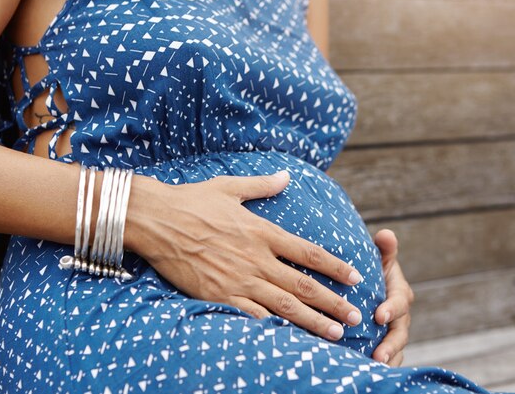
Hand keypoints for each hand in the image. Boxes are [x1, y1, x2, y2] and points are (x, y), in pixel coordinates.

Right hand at [125, 170, 364, 341]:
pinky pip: (252, 316)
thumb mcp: (230, 187)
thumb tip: (286, 176)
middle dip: (334, 302)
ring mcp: (238, 279)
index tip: (356, 277)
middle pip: (304, 285)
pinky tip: (290, 339)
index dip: (335, 266)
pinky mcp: (219, 295)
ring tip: (336, 333)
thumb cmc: (192, 201)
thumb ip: (262, 185)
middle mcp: (256, 258)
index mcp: (262, 232)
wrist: (157, 219)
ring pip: (284, 305)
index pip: (309, 252)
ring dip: (313, 320)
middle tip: (357, 316)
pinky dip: (274, 328)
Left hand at [371, 229, 414, 365]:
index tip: (379, 315)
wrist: (367, 286)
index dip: (391, 308)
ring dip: (387, 359)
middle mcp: (399, 315)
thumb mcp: (379, 257)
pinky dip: (380, 367)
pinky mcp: (383, 344)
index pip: (399, 302)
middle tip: (379, 354)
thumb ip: (384, 249)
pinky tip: (366, 374)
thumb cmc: (372, 268)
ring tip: (375, 368)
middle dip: (391, 344)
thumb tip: (386, 234)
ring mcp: (392, 332)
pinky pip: (386, 359)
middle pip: (399, 332)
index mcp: (399, 292)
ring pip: (395, 349)